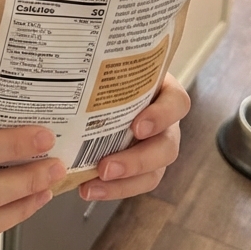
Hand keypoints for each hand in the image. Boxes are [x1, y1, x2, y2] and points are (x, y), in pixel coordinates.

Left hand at [79, 72, 190, 200]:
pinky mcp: (142, 165)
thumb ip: (106, 65)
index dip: (161, 116)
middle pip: (167, 147)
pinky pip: (135, 183)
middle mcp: (166, 123)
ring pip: (154, 172)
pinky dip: (113, 189)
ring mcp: (156, 146)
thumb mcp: (116, 64)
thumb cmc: (114, 73)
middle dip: (137, 161)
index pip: (177, 103)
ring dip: (124, 183)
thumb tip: (73, 60)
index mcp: (164, 92)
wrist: (107, 86)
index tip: (137, 127)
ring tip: (93, 185)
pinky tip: (88, 188)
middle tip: (106, 167)